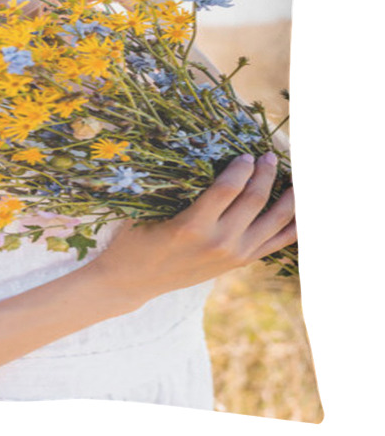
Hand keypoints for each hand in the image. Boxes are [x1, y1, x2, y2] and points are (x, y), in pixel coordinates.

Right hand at [87, 153, 295, 311]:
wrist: (133, 281)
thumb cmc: (134, 238)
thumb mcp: (148, 210)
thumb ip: (174, 188)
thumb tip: (199, 155)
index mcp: (191, 227)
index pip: (228, 189)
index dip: (241, 168)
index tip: (246, 154)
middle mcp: (218, 243)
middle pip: (254, 200)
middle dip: (265, 174)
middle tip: (269, 157)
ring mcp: (233, 256)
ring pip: (274, 222)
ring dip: (288, 197)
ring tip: (294, 179)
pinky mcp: (239, 263)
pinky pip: (276, 243)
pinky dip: (293, 226)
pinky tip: (302, 211)